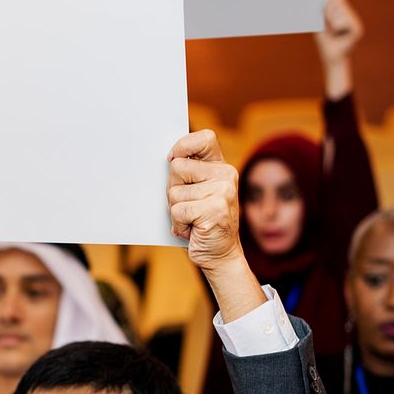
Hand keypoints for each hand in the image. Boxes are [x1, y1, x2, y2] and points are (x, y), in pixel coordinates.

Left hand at [167, 130, 263, 321]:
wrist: (221, 255)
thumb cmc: (202, 223)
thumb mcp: (197, 193)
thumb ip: (187, 174)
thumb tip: (167, 159)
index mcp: (221, 167)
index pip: (204, 138)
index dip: (183, 146)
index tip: (172, 160)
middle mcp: (226, 175)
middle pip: (177, 167)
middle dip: (173, 189)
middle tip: (187, 206)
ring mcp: (223, 192)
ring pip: (174, 192)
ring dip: (175, 211)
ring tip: (191, 220)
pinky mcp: (215, 210)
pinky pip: (178, 211)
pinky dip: (178, 224)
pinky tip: (192, 230)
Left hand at [314, 0, 363, 65]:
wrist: (330, 57)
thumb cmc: (325, 41)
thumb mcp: (321, 23)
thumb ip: (325, 10)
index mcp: (343, 11)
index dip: (329, 2)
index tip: (323, 10)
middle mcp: (352, 14)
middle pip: (339, 3)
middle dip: (329, 13)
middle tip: (328, 25)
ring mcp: (356, 21)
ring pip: (341, 12)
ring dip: (332, 22)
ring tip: (333, 31)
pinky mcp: (358, 29)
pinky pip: (345, 21)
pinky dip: (337, 27)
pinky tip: (339, 34)